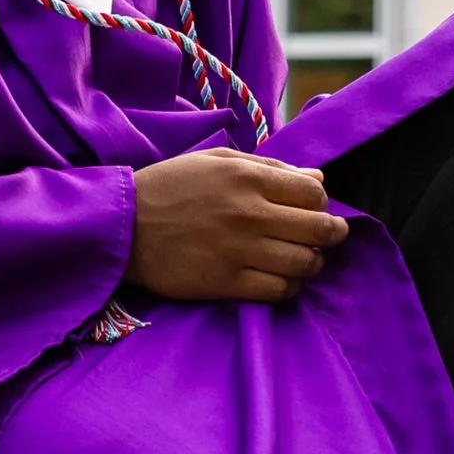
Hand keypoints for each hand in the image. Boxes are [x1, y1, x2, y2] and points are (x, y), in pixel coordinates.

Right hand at [128, 150, 347, 304]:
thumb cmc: (170, 187)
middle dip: (331, 234)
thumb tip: (317, 180)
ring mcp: (238, 251)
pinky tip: (280, 280)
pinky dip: (288, 288)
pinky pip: (277, 291)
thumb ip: (270, 168)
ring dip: (311, 263)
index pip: (314, 195)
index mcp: (248, 178)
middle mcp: (249, 214)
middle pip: (318, 230)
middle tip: (327, 237)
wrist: (122, 225)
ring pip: (303, 264)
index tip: (313, 210)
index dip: (321, 204)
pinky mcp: (225, 283)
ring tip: (302, 260)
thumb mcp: (217, 162)